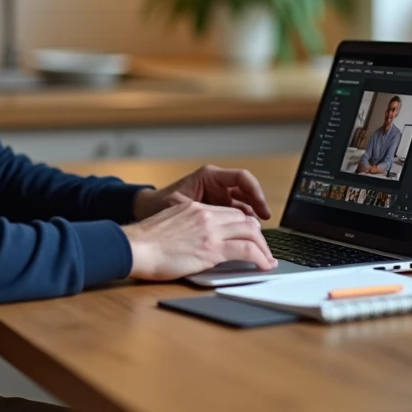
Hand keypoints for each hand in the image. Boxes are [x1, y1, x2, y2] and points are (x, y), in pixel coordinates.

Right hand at [122, 199, 276, 280]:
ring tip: (268, 260)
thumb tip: (196, 243)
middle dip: (258, 236)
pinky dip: (261, 258)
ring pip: (251, 232)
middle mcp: (206, 215)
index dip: (244, 226)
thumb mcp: (169, 226)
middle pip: (245, 220)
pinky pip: (247, 250)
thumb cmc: (144, 243)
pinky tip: (265, 266)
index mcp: (194, 209)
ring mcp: (210, 231)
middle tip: (263, 250)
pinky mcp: (212, 249)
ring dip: (264, 247)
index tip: (249, 237)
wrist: (135, 247)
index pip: (229, 213)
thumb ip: (187, 229)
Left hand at [132, 164, 271, 221]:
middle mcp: (216, 184)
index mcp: (209, 176)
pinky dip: (241, 223)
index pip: (241, 177)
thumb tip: (220, 224)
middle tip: (266, 220)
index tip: (262, 206)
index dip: (255, 190)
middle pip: (246, 191)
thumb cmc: (159, 204)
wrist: (145, 211)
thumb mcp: (181, 207)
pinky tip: (245, 235)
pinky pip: (234, 214)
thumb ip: (201, 214)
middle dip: (258, 205)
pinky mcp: (215, 210)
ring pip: (242, 204)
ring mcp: (216, 196)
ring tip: (258, 232)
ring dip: (251, 216)